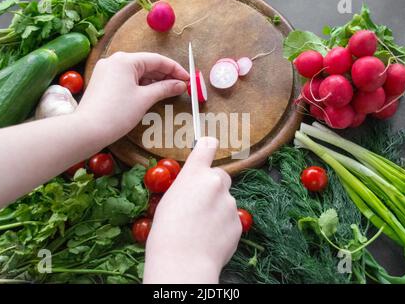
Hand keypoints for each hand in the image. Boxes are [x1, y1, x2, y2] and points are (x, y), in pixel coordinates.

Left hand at [76, 52, 188, 140]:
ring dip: (153, 81)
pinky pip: (127, 79)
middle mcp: (114, 60)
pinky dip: (140, 85)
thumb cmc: (117, 113)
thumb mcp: (145, 99)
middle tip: (181, 86)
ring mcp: (106, 70)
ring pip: (136, 72)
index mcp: (125, 60)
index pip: (157, 60)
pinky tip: (151, 93)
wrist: (88, 130)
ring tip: (169, 91)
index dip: (175, 69)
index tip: (188, 79)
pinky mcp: (103, 81)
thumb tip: (181, 84)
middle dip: (165, 75)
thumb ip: (165, 88)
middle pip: (146, 64)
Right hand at [144, 137, 241, 283]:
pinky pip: (230, 218)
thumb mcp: (169, 199)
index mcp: (194, 174)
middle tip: (200, 204)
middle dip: (213, 186)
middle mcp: (215, 182)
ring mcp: (229, 202)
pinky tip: (210, 237)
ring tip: (201, 227)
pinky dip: (223, 225)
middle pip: (220, 176)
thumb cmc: (166, 231)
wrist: (182, 260)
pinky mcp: (238, 221)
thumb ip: (187, 186)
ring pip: (225, 200)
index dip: (209, 145)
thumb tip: (194, 187)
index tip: (210, 144)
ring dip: (217, 208)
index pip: (207, 146)